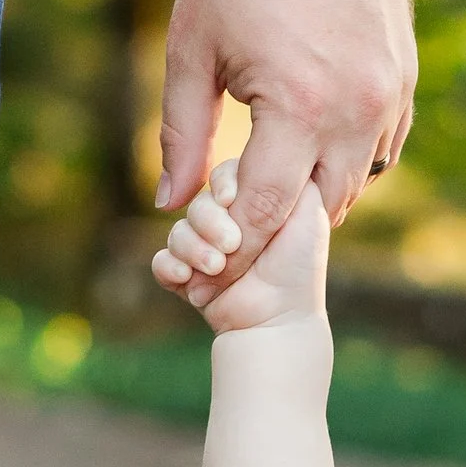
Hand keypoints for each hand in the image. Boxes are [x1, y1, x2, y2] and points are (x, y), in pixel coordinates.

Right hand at [152, 162, 328, 333]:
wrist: (280, 318)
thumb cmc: (298, 262)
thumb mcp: (303, 204)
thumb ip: (281, 168)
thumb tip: (254, 149)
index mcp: (253, 201)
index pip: (224, 175)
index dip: (224, 184)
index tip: (231, 197)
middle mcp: (227, 223)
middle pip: (198, 202)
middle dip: (210, 222)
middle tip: (231, 244)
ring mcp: (205, 250)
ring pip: (178, 231)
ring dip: (193, 248)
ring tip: (216, 267)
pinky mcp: (187, 278)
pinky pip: (161, 262)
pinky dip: (170, 267)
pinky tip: (187, 277)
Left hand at [156, 0, 415, 282]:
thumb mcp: (191, 49)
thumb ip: (181, 134)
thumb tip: (169, 203)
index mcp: (299, 107)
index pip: (266, 212)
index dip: (232, 243)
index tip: (207, 257)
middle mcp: (357, 108)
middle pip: (319, 209)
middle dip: (276, 226)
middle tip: (235, 225)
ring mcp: (389, 91)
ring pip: (359, 181)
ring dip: (316, 193)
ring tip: (271, 182)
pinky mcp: (404, 72)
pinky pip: (384, 144)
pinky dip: (349, 158)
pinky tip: (311, 145)